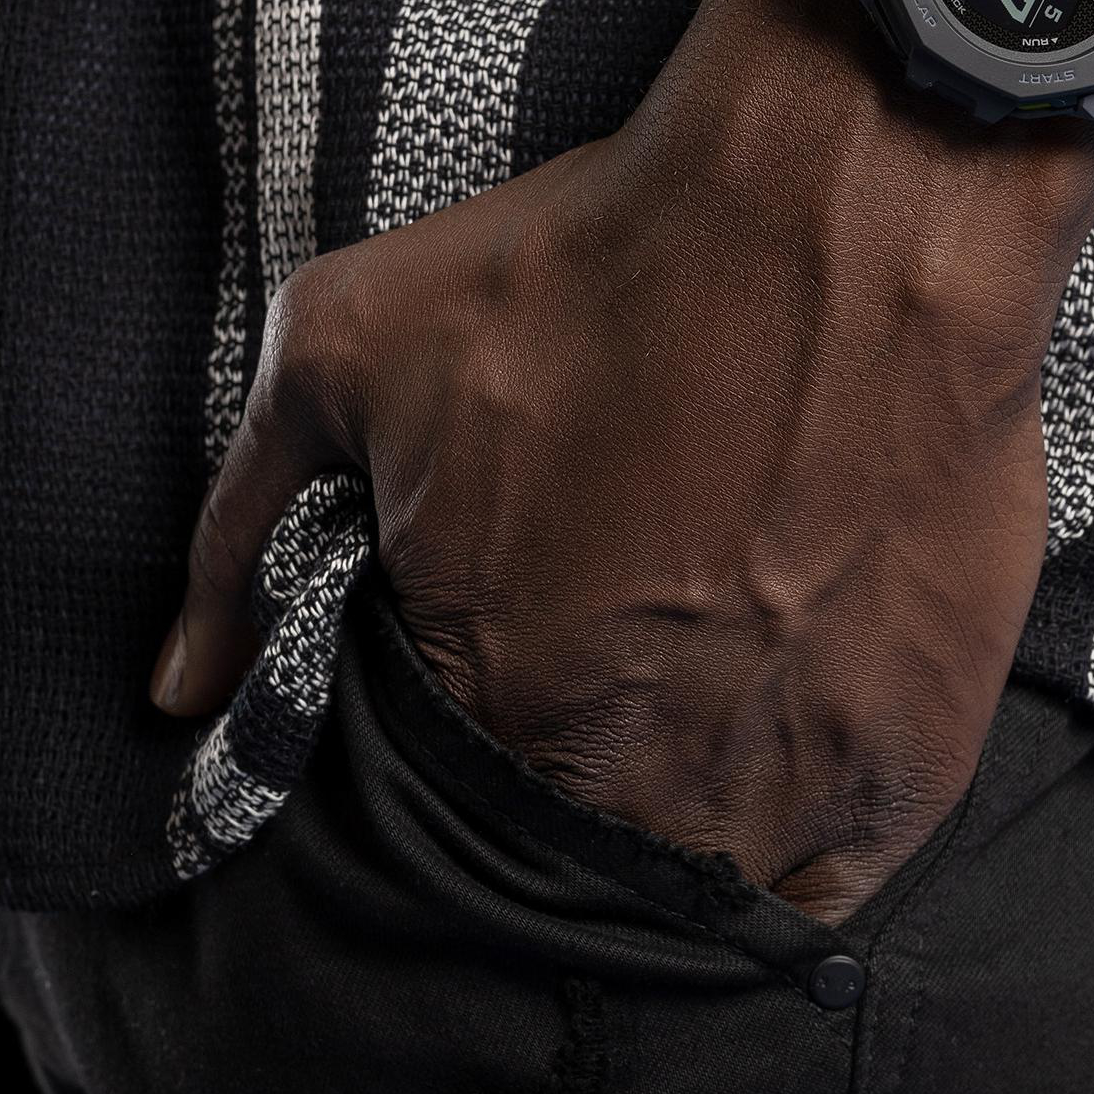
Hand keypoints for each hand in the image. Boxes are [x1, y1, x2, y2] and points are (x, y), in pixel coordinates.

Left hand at [152, 0, 1093, 919]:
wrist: (842, 212)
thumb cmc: (603, 268)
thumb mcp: (348, 347)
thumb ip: (236, 527)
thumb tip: (182, 681)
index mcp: (491, 695)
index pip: (450, 794)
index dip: (478, 721)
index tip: (523, 648)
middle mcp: (636, 778)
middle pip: (581, 841)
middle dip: (581, 771)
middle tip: (624, 660)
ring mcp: (786, 779)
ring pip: (707, 881)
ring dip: (689, 822)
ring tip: (707, 708)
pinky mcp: (911, 751)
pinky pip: (840, 880)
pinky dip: (808, 850)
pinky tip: (792, 756)